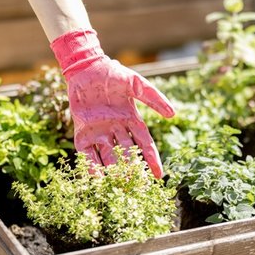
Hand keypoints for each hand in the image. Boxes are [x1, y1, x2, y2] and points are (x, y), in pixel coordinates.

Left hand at [51, 29, 174, 177]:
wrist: (86, 66)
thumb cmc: (112, 73)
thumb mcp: (136, 83)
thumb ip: (153, 98)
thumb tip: (172, 114)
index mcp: (131, 119)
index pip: (144, 144)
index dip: (152, 160)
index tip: (158, 176)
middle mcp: (116, 129)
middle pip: (127, 154)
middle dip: (132, 170)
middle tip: (137, 187)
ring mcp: (99, 131)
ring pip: (108, 156)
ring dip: (113, 170)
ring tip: (118, 186)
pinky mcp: (82, 131)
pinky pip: (87, 151)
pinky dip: (90, 164)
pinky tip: (95, 178)